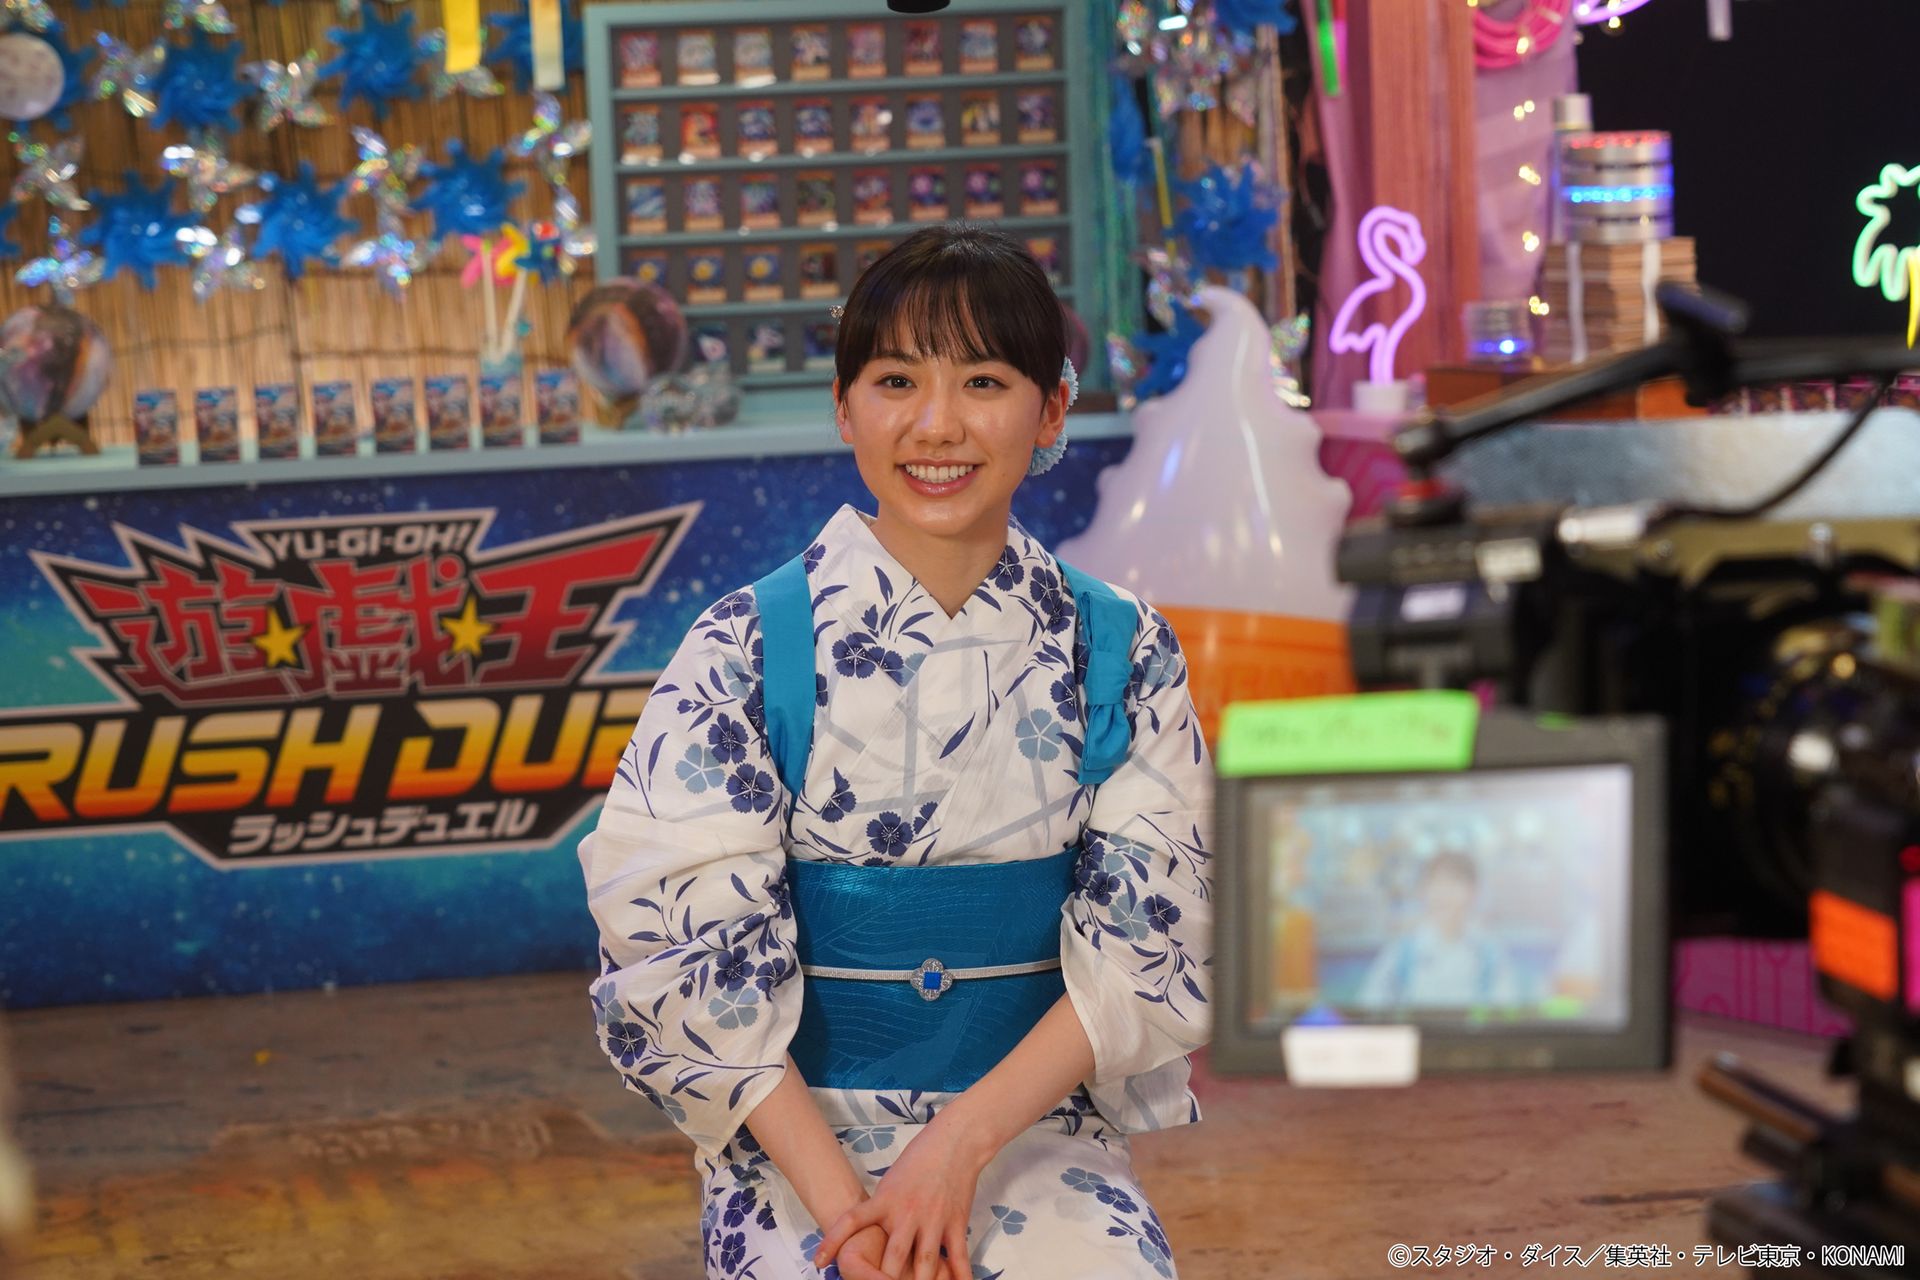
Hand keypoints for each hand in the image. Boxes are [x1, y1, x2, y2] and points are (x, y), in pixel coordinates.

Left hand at [811, 1115, 986, 1279]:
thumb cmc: (919, 1158)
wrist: (955, 1142)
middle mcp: (907, 1213)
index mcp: (885, 1200)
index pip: (852, 1221)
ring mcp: (933, 1220)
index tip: (819, 1262)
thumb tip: (865, 1231)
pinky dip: (959, 1277)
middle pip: (892, 1258)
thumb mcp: (890, 1181)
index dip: (833, 1241)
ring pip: (925, 1264)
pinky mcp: (955, 1223)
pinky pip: (958, 1258)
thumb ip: (879, 1209)